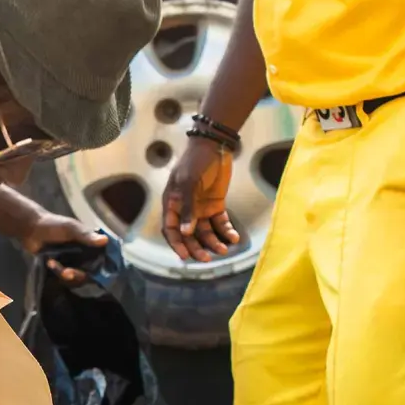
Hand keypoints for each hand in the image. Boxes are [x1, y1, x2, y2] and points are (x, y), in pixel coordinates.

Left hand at [20, 211, 106, 285]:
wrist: (31, 229)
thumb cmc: (53, 224)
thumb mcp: (70, 228)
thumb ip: (86, 236)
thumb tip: (105, 240)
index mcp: (90, 243)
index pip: (103, 258)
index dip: (103, 268)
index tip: (97, 274)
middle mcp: (85, 254)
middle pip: (91, 272)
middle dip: (79, 275)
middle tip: (68, 273)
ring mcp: (73, 261)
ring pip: (77, 276)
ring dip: (67, 274)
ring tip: (55, 266)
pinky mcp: (62, 267)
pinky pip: (65, 277)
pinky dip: (58, 272)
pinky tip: (49, 263)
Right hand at [162, 140, 239, 263]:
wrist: (214, 145)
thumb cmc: (195, 162)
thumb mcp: (189, 184)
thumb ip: (188, 209)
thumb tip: (186, 232)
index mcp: (173, 204)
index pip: (171, 230)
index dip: (177, 244)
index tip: (186, 257)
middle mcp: (186, 209)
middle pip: (189, 235)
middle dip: (197, 248)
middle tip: (207, 259)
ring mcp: (201, 208)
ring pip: (206, 231)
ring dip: (214, 242)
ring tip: (224, 249)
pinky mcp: (216, 204)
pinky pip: (220, 222)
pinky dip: (226, 231)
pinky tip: (233, 237)